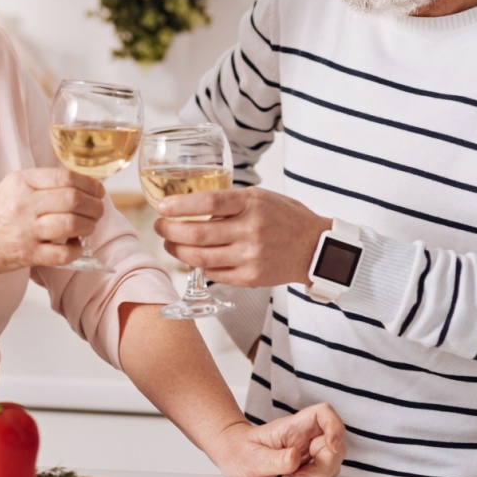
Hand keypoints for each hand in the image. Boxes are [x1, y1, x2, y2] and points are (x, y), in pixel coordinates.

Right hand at [0, 168, 103, 275]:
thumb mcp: (9, 188)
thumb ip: (39, 184)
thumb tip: (78, 185)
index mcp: (20, 182)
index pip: (65, 177)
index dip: (89, 184)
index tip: (97, 190)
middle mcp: (23, 203)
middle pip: (73, 199)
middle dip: (94, 206)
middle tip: (98, 210)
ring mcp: (24, 230)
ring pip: (71, 224)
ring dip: (88, 226)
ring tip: (88, 227)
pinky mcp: (26, 254)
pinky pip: (62, 253)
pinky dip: (75, 250)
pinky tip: (74, 246)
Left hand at [154, 187, 329, 286]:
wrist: (316, 248)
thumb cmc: (285, 217)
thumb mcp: (260, 197)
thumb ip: (229, 202)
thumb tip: (189, 207)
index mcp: (252, 204)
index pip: (209, 202)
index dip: (180, 205)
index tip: (161, 206)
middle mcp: (251, 230)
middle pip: (198, 233)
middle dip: (170, 230)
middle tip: (160, 225)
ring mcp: (251, 257)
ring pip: (200, 257)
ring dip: (178, 250)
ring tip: (170, 242)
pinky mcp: (251, 278)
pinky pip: (213, 274)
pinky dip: (198, 266)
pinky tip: (194, 258)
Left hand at [207, 403, 345, 476]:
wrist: (233, 457)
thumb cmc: (241, 451)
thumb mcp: (254, 458)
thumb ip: (276, 459)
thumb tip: (296, 457)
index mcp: (293, 426)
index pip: (323, 414)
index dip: (334, 426)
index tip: (331, 446)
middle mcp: (305, 436)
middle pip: (334, 444)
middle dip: (324, 465)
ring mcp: (308, 450)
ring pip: (332, 461)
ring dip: (319, 476)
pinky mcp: (308, 464)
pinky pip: (324, 473)